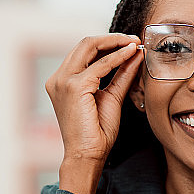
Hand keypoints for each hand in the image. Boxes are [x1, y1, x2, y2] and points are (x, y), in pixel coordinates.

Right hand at [46, 33, 142, 165]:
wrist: (87, 155)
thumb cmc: (96, 133)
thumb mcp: (111, 97)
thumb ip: (121, 75)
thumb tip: (134, 54)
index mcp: (62, 81)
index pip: (84, 52)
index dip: (108, 44)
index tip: (130, 44)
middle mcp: (58, 78)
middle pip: (85, 44)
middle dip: (112, 38)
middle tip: (134, 39)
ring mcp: (63, 81)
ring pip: (90, 46)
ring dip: (115, 42)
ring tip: (134, 43)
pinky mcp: (73, 86)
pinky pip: (100, 64)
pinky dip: (118, 57)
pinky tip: (131, 53)